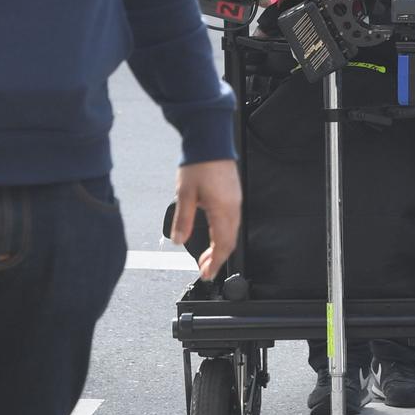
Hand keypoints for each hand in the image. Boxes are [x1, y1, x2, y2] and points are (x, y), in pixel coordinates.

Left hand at [171, 159, 241, 281]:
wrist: (210, 139)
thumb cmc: (198, 163)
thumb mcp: (184, 194)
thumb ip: (182, 220)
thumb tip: (178, 240)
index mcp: (223, 210)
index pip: (223, 245)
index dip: (215, 263)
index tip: (206, 274)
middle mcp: (233, 207)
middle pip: (230, 241)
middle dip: (218, 258)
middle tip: (205, 268)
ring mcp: (235, 200)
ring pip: (232, 232)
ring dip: (221, 246)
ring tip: (208, 255)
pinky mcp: (234, 194)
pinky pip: (232, 221)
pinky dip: (224, 234)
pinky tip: (214, 234)